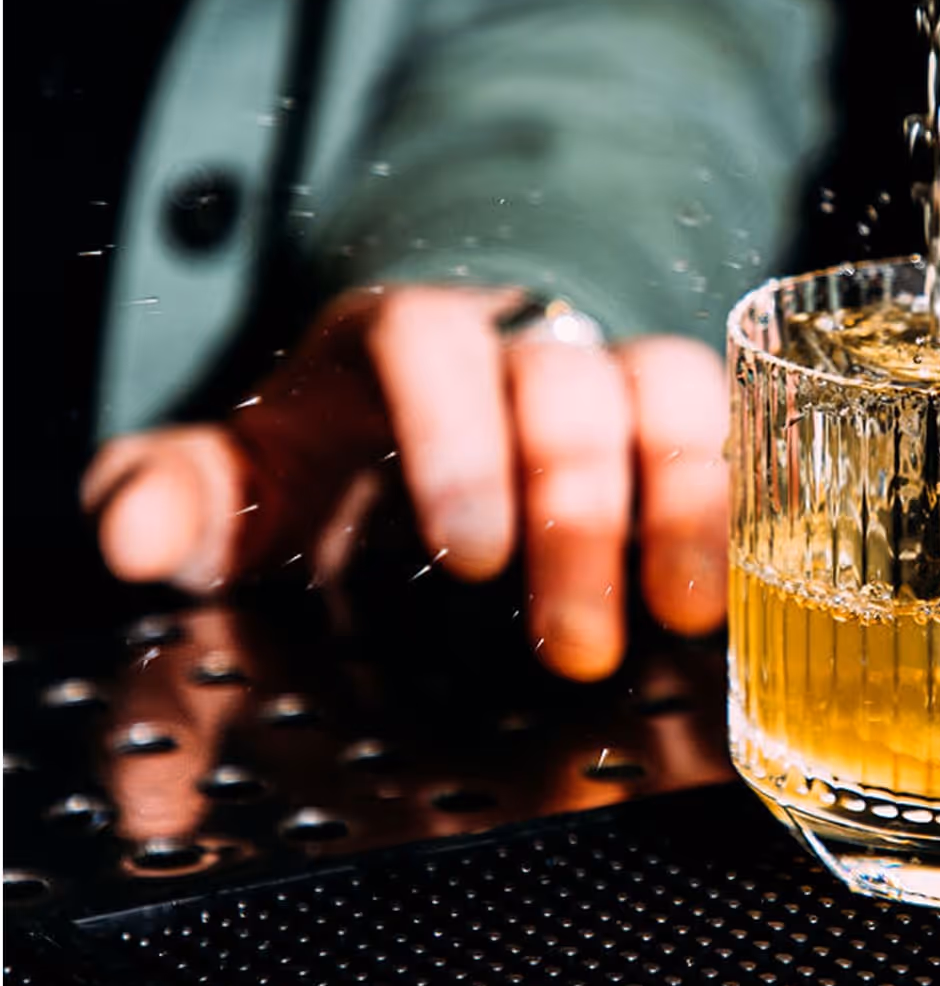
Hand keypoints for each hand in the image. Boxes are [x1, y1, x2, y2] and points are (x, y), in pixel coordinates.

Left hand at [81, 288, 729, 680]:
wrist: (435, 414)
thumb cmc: (336, 459)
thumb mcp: (249, 478)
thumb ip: (182, 494)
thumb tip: (133, 530)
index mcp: (402, 337)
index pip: (435, 346)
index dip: (461, 440)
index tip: (472, 559)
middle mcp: (520, 338)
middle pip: (569, 382)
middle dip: (580, 509)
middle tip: (576, 648)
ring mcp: (611, 367)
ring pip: (672, 388)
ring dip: (690, 496)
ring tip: (689, 614)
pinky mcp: (679, 413)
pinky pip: (736, 421)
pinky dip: (754, 485)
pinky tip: (759, 568)